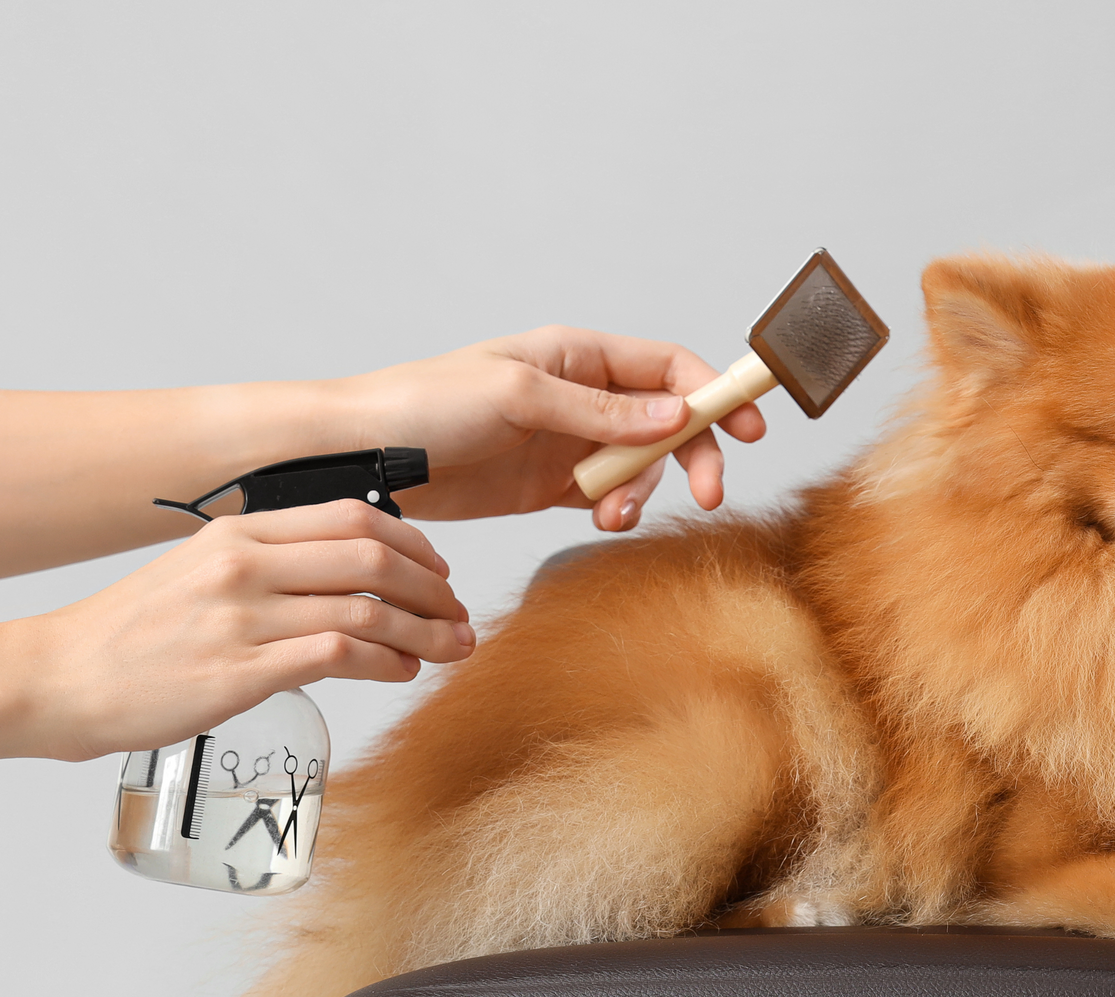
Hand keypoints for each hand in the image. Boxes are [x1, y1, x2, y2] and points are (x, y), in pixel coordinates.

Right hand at [0, 501, 474, 764]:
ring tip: (451, 649)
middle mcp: (244, 566)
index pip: (353, 517)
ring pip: (367, 609)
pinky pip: (341, 656)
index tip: (439, 571)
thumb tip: (346, 581)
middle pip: (373, 558)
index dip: (413, 544)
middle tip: (459, 616)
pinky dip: (389, 662)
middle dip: (432, 588)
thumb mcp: (200, 574)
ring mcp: (243, 618)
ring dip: (424, 631)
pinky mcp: (241, 673)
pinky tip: (405, 672)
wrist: (61, 678)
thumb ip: (269, 567)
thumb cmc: (135, 635)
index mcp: (239, 534)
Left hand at [338, 327, 769, 531]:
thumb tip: (675, 415)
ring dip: (644, 490)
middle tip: (709, 494)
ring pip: (641, 465)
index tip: (748, 430)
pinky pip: (609, 496)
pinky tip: (600, 521)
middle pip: (668, 421)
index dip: (714, 394)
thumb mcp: (517, 396)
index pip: (668, 367)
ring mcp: (570, 442)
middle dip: (693, 456)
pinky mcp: (552, 486)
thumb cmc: (426, 406)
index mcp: (577, 356)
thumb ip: (599, 410)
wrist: (367, 457)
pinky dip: (617, 511)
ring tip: (614, 514)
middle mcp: (581, 396)